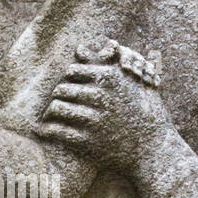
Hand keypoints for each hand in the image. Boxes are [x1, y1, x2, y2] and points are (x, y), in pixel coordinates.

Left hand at [35, 39, 167, 173]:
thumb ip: (105, 63)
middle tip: (58, 101)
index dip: (69, 78)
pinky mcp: (88, 141)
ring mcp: (94, 119)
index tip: (70, 86)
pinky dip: (47, 130)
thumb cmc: (146, 112)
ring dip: (50, 112)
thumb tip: (80, 47)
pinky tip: (44, 131)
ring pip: (57, 108)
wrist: (154, 150)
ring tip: (50, 115)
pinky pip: (58, 131)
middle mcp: (101, 96)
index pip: (73, 70)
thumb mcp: (133, 83)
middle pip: (62, 88)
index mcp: (111, 78)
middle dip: (58, 95)